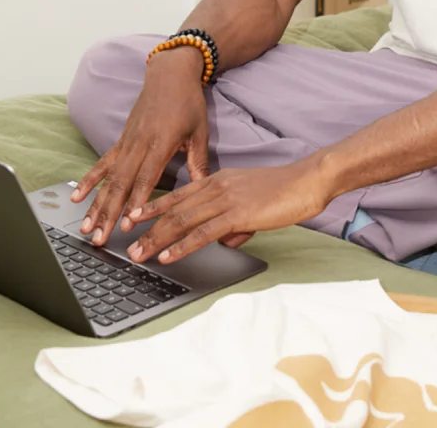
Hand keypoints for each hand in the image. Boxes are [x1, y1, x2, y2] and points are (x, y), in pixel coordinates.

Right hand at [70, 47, 210, 244]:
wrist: (170, 74)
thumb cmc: (188, 102)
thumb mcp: (199, 130)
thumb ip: (198, 161)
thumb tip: (202, 187)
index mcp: (162, 142)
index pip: (146, 176)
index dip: (137, 200)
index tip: (128, 222)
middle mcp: (140, 143)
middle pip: (122, 183)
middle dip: (110, 213)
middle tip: (100, 238)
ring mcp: (127, 142)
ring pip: (109, 178)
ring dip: (96, 204)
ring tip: (86, 227)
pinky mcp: (121, 139)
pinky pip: (103, 163)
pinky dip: (89, 181)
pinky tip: (76, 197)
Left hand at [125, 161, 330, 264]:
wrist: (306, 181)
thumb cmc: (285, 191)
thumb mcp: (253, 204)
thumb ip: (235, 221)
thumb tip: (225, 240)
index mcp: (219, 180)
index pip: (179, 194)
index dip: (154, 207)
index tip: (135, 217)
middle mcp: (217, 186)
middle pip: (175, 210)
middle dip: (148, 230)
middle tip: (129, 247)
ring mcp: (226, 199)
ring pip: (183, 221)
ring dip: (158, 240)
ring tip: (139, 255)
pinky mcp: (238, 213)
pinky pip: (203, 232)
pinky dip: (182, 245)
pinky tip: (169, 256)